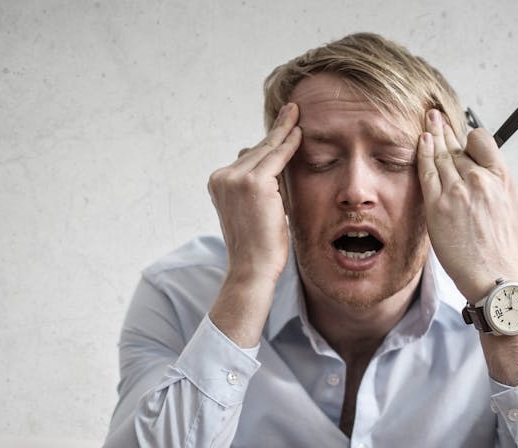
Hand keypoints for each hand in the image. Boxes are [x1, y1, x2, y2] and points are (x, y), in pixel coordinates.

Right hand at [207, 103, 301, 283]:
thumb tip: (264, 158)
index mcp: (218, 183)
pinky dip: (289, 145)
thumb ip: (256, 184)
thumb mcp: (252, 209)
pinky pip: (276, 158)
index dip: (266, 143)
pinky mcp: (254, 183)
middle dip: (275, 133)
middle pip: (256, 150)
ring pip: (266, 151)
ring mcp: (235, 179)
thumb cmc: (257, 245)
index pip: (247, 158)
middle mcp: (222, 177)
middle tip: (291, 110)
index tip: (279, 126)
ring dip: (283, 133)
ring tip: (295, 113)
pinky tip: (299, 132)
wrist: (252, 267)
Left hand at [415, 109, 517, 302]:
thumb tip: (487, 170)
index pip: (481, 141)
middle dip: (445, 129)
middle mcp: (478, 179)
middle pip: (457, 146)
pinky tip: (421, 141)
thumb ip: (498, 182)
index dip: (470, 137)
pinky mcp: (438, 205)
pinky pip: (427, 172)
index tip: (463, 137)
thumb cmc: (502, 245)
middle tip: (435, 115)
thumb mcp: (512, 206)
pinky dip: (423, 153)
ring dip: (432, 135)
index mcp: (499, 178)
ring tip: (427, 121)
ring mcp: (456, 191)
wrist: (493, 273)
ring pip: (440, 155)